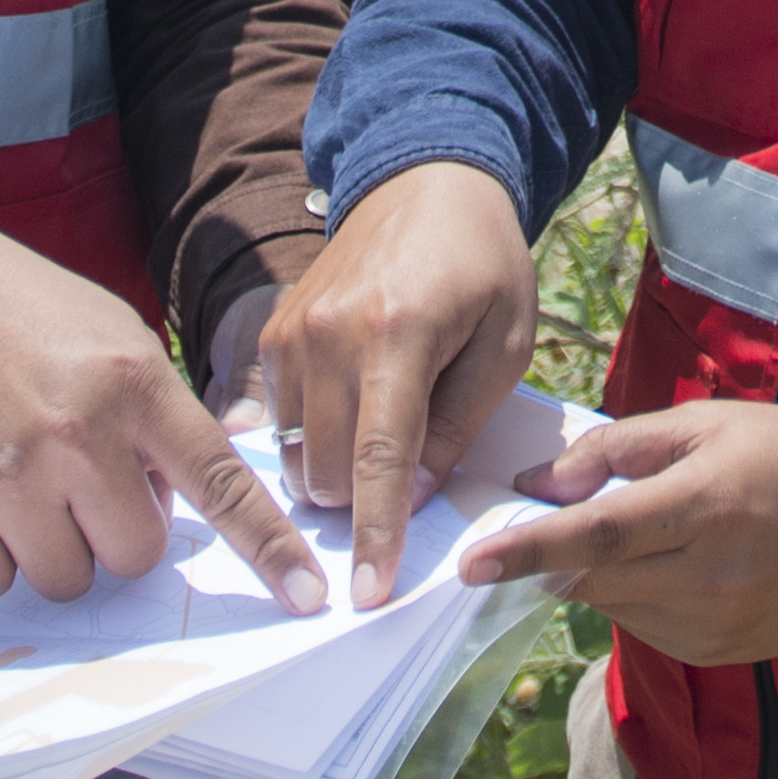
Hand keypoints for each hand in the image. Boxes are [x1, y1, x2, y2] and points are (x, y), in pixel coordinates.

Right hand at [0, 201, 325, 612]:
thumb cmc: (25, 315)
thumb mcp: (114, 338)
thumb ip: (156, 421)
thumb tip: (173, 514)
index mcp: (135, 383)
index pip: (220, 483)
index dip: (268, 549)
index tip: (310, 598)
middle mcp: (78, 432)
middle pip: (135, 555)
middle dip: (115, 529)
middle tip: (80, 475)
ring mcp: (9, 474)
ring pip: (67, 578)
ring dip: (54, 545)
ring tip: (25, 476)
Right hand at [272, 164, 539, 607]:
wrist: (426, 184)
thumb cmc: (482, 267)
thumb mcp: (504, 345)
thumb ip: (459, 426)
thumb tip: (412, 499)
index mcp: (398, 333)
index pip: (379, 458)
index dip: (375, 534)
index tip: (369, 594)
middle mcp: (331, 333)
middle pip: (327, 471)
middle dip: (363, 503)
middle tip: (410, 476)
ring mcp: (292, 332)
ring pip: (296, 456)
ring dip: (336, 474)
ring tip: (385, 432)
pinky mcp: (273, 334)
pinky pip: (280, 423)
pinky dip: (314, 440)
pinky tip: (354, 409)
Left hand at [457, 399, 777, 666]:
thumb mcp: (702, 424)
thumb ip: (617, 451)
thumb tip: (541, 486)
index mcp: (706, 504)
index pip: (597, 536)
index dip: (528, 549)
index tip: (471, 564)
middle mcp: (712, 575)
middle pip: (597, 578)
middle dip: (557, 557)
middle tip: (549, 529)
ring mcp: (719, 624)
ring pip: (617, 608)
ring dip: (604, 574)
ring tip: (652, 533)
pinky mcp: (724, 653)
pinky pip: (649, 629)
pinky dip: (639, 598)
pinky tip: (677, 566)